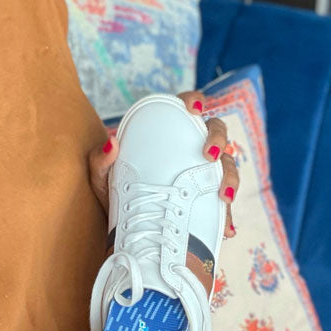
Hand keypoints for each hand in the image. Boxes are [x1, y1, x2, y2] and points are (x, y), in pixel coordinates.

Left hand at [87, 91, 238, 237]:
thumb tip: (112, 143)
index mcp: (167, 134)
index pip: (186, 108)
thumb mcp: (102, 178)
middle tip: (210, 156)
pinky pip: (224, 205)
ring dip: (231, 178)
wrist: (120, 227)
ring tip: (224, 197)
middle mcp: (190, 150)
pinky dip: (227, 217)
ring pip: (227, 166)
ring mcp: (201, 174)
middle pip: (216, 133)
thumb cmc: (113, 193)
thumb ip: (100, 161)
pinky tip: (227, 229)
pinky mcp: (207, 201)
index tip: (194, 109)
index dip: (194, 101)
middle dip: (220, 140)